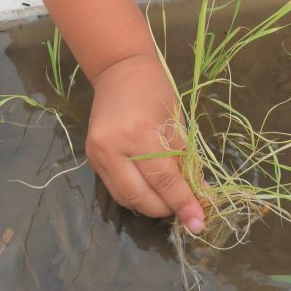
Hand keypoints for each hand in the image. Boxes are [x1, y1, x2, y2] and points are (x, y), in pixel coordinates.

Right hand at [85, 52, 204, 231]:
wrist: (120, 69)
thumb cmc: (155, 89)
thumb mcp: (175, 121)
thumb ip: (185, 159)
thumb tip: (200, 193)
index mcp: (139, 133)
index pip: (164, 180)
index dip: (183, 202)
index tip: (199, 221)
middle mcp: (113, 148)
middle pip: (141, 197)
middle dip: (166, 208)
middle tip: (185, 208)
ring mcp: (97, 154)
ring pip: (125, 198)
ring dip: (150, 205)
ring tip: (169, 199)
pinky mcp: (90, 157)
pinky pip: (114, 187)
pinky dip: (135, 193)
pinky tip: (150, 188)